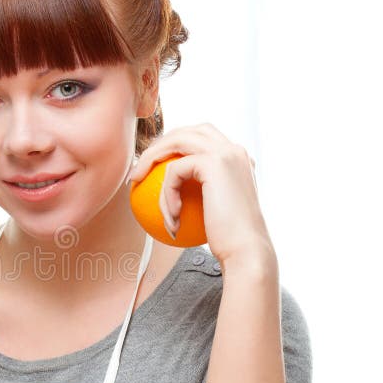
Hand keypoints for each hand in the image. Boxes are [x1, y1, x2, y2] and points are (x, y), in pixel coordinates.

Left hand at [130, 124, 273, 265]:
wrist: (246, 251)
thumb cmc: (229, 242)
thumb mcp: (212, 213)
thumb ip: (198, 195)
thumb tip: (168, 196)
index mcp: (236, 159)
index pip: (201, 136)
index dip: (173, 145)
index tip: (153, 166)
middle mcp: (234, 149)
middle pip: (187, 130)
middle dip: (160, 143)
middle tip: (140, 168)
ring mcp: (226, 153)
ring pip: (176, 142)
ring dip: (152, 160)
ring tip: (136, 179)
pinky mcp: (215, 163)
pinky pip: (174, 171)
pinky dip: (166, 194)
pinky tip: (170, 217)